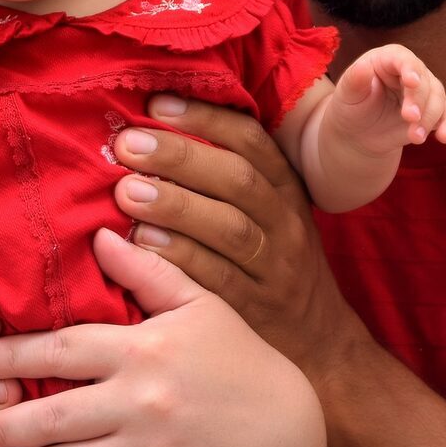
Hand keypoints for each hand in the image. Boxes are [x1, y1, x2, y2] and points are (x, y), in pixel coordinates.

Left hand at [0, 229, 318, 446]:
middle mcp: (141, 404)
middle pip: (56, 416)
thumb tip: (100, 232)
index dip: (13, 355)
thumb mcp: (199, 304)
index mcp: (143, 350)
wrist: (287, 430)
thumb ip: (146, 272)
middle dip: (0, 424)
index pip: (65, 349)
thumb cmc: (236, 357)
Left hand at [108, 95, 359, 370]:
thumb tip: (153, 128)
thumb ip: (227, 176)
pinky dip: (177, 259)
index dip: (205, 119)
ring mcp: (274, 268)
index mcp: (286, 190)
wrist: (319, 341)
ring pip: (229, 229)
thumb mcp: (270, 213)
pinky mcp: (254, 310)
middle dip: (180, 157)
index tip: (155, 105)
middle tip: (128, 145)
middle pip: (237, 180)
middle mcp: (285, 223)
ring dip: (175, 206)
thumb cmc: (273, 263)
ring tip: (127, 191)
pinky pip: (217, 280)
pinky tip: (139, 245)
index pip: (251, 142)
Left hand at [327, 44, 445, 153]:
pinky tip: (444, 137)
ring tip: (415, 138)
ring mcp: (424, 91)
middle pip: (425, 81)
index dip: (409, 68)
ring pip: (438, 98)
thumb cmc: (350, 108)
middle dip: (419, 101)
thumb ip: (354, 80)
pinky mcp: (433, 110)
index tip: (411, 82)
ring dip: (430, 118)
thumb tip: (363, 67)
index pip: (402, 58)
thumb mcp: (346, 95)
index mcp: (387, 59)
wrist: (360, 134)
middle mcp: (410, 71)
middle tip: (409, 118)